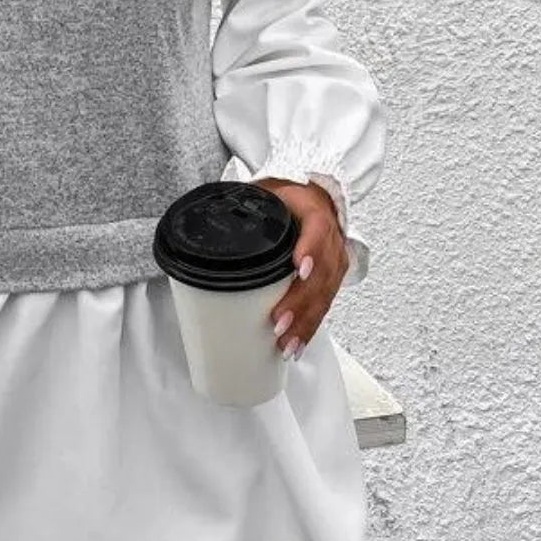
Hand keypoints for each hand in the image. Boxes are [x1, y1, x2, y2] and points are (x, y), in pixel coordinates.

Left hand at [252, 177, 348, 360]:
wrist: (316, 198)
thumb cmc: (287, 198)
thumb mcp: (267, 195)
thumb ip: (244, 208)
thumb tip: (205, 225)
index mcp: (313, 211)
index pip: (316, 228)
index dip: (310, 249)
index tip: (298, 268)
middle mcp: (330, 237)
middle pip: (320, 273)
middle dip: (299, 302)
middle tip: (278, 322)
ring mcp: (335, 259)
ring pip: (324, 294)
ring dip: (305, 322)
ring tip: (287, 344)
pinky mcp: (333, 277)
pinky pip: (325, 304)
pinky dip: (311, 327)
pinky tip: (298, 345)